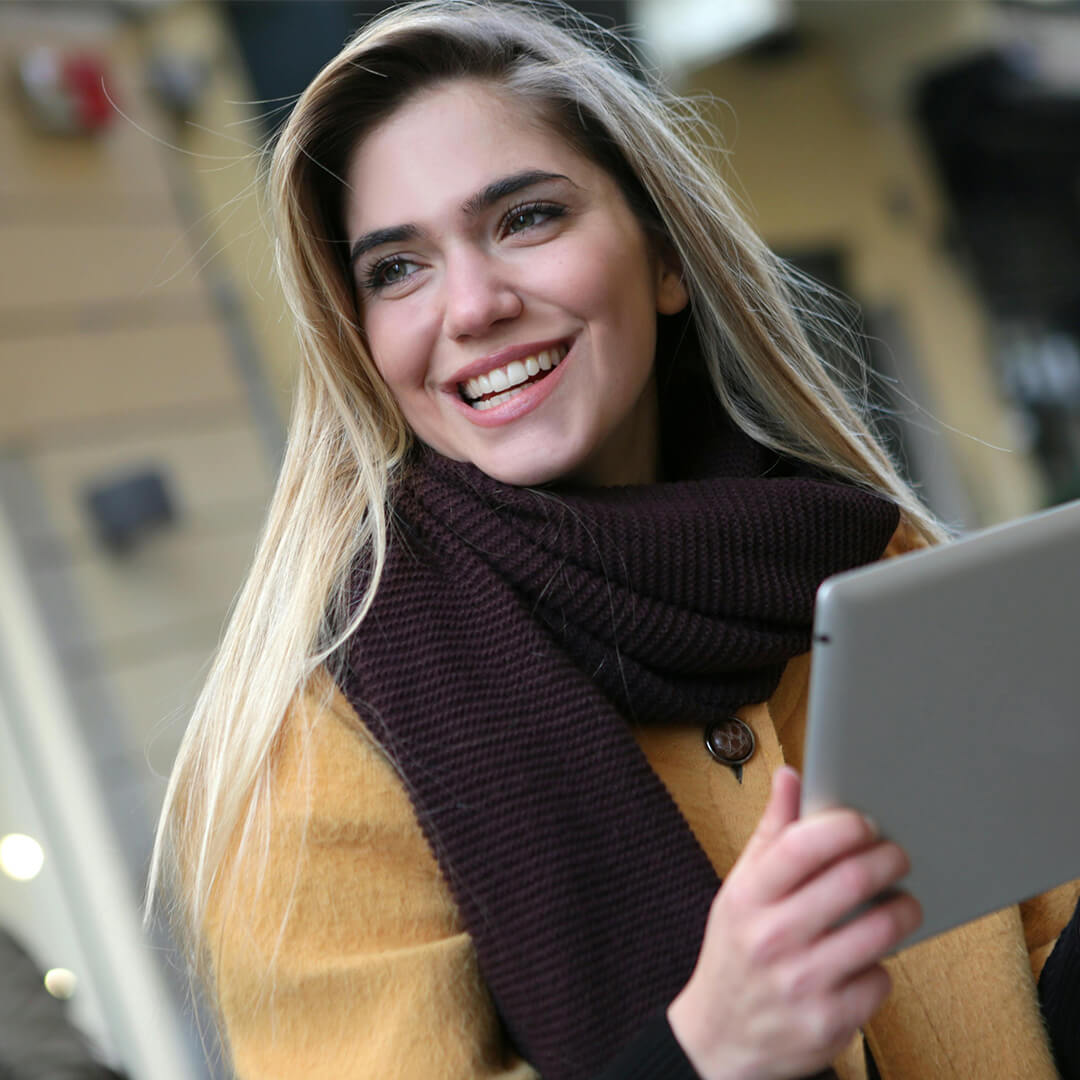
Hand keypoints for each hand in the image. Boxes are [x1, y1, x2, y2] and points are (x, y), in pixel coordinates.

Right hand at [667, 766, 920, 1079]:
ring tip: (901, 902)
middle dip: (888, 860)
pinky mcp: (828, 1022)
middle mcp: (771, 937)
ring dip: (902, 909)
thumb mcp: (740, 889)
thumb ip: (772, 832)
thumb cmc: (736, 952)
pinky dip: (883, 966)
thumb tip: (791, 776)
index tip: (865, 822)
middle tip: (898, 856)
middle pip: (850, 881)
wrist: (719, 1042)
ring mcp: (800, 982)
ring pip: (878, 930)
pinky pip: (880, 980)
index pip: (803, 844)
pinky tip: (868, 958)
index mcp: (747, 896)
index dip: (845, 826)